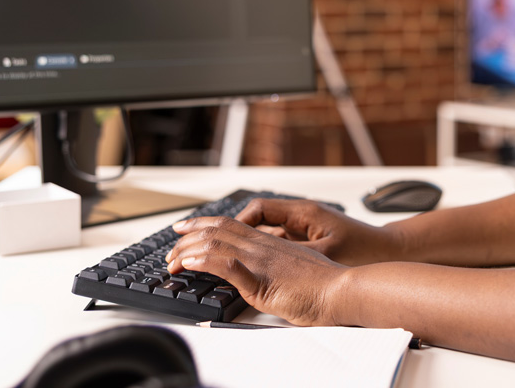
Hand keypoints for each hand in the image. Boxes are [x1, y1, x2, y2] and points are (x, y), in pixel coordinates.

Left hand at [167, 216, 347, 326]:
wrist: (343, 290)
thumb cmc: (325, 285)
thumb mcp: (294, 269)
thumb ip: (275, 266)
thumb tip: (262, 271)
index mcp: (270, 243)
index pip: (229, 225)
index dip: (204, 224)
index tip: (186, 227)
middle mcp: (262, 247)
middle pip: (217, 230)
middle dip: (189, 235)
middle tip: (172, 245)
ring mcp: (261, 262)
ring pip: (216, 244)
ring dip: (188, 250)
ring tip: (173, 259)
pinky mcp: (261, 282)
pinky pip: (227, 266)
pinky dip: (203, 262)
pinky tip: (189, 264)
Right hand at [233, 198, 405, 265]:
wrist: (390, 252)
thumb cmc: (365, 249)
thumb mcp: (324, 252)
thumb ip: (292, 252)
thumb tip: (263, 256)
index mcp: (303, 212)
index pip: (258, 208)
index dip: (238, 221)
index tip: (224, 238)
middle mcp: (302, 217)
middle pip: (259, 219)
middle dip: (236, 232)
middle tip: (217, 247)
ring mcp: (306, 228)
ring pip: (268, 233)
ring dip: (252, 245)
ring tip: (234, 261)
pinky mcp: (311, 241)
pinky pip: (281, 243)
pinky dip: (268, 254)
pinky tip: (261, 270)